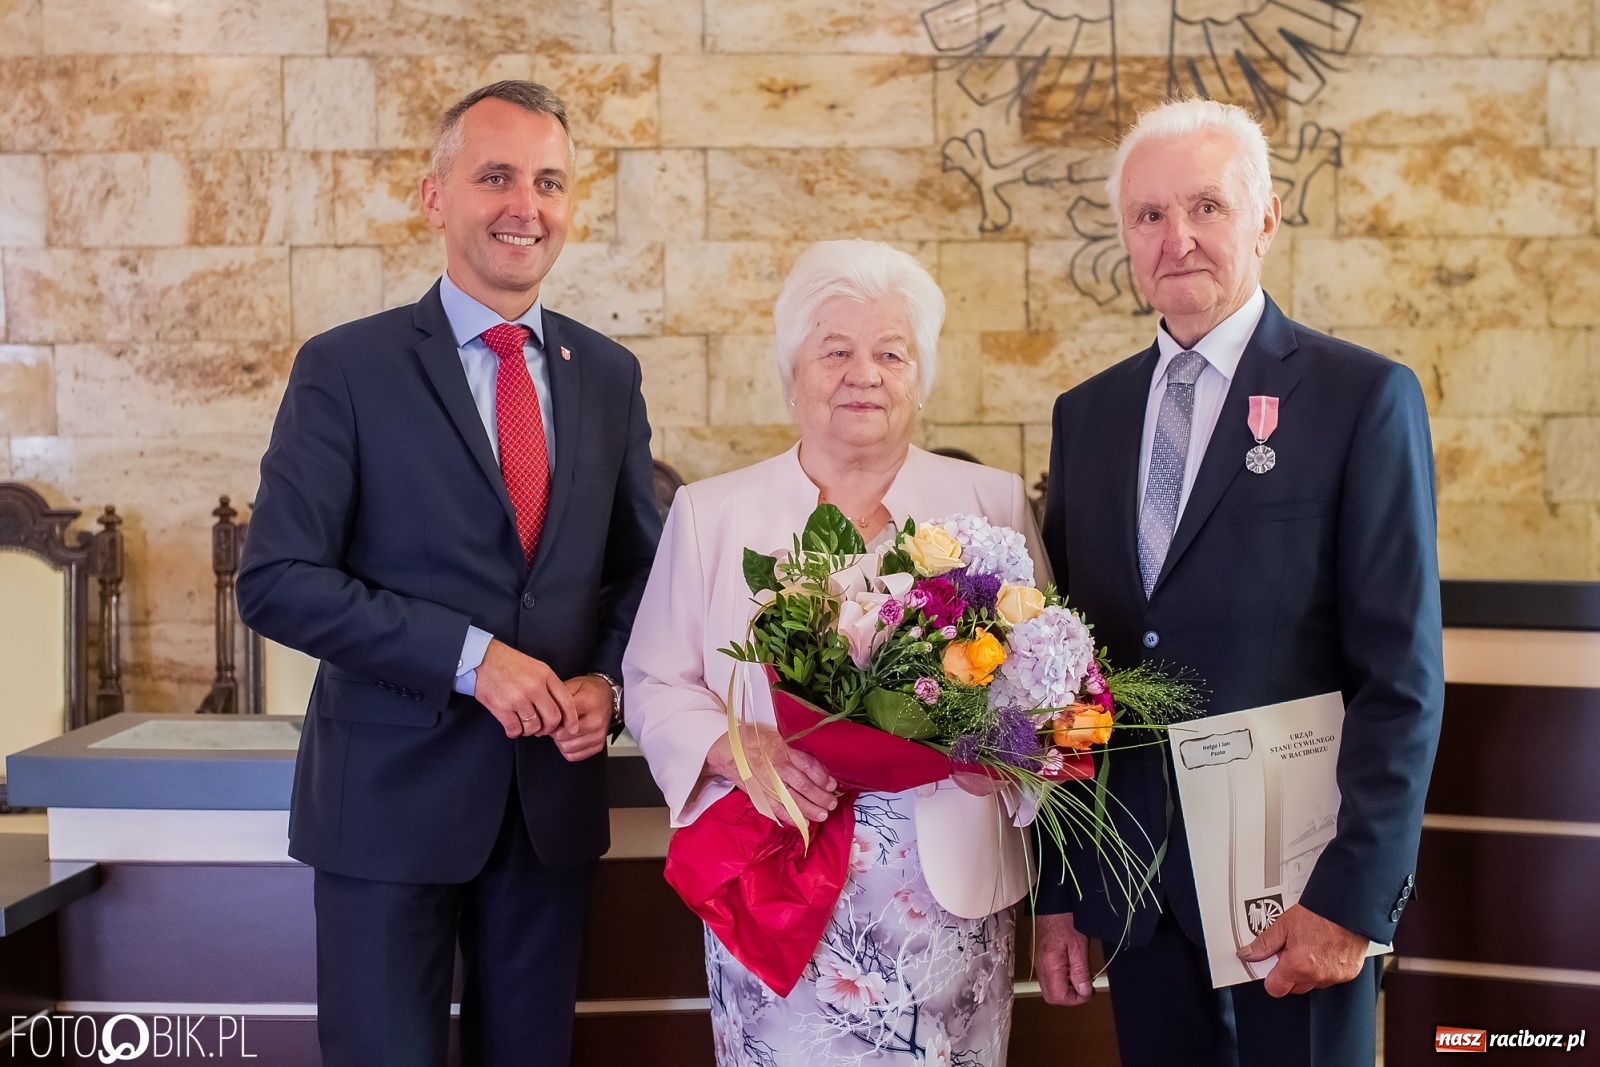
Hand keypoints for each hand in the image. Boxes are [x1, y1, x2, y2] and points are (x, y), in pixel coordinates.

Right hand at [473, 639, 576, 738]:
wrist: (483, 660)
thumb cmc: (510, 664)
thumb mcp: (537, 667)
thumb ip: (550, 685)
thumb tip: (561, 708)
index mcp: (546, 676)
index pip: (567, 702)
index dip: (571, 719)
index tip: (572, 729)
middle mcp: (535, 688)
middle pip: (553, 718)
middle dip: (550, 728)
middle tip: (544, 729)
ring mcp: (518, 699)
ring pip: (534, 727)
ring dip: (531, 730)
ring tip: (525, 724)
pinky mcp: (502, 709)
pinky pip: (515, 730)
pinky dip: (515, 732)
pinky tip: (513, 726)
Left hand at [550, 675, 612, 761]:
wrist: (607, 696)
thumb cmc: (588, 691)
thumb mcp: (572, 685)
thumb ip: (558, 699)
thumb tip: (544, 713)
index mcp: (588, 703)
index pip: (562, 719)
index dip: (550, 719)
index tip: (549, 717)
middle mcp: (596, 721)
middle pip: (562, 736)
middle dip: (553, 732)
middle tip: (555, 725)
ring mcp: (598, 735)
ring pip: (567, 748)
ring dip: (560, 742)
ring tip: (562, 731)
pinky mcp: (598, 745)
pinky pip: (574, 756)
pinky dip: (568, 750)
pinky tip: (569, 739)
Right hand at [703, 725, 838, 826]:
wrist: (728, 751)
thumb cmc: (755, 742)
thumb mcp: (777, 739)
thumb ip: (796, 752)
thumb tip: (819, 767)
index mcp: (781, 751)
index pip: (807, 766)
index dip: (822, 778)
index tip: (832, 785)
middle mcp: (775, 768)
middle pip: (803, 786)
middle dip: (820, 797)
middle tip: (832, 804)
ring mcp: (766, 783)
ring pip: (792, 800)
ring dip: (810, 809)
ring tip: (823, 815)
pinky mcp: (759, 795)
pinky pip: (777, 809)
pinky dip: (791, 817)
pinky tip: (804, 823)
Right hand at [1035, 911, 1094, 1005]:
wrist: (1052, 902)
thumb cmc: (1066, 920)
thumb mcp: (1079, 945)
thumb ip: (1080, 971)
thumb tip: (1084, 992)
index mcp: (1049, 965)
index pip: (1058, 997)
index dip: (1075, 999)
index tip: (1089, 991)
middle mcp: (1040, 967)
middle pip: (1052, 996)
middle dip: (1069, 996)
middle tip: (1085, 986)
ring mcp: (1038, 962)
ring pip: (1050, 988)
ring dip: (1066, 988)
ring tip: (1080, 974)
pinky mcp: (1040, 957)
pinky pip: (1049, 977)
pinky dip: (1061, 979)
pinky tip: (1072, 967)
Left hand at [1239, 903, 1368, 996]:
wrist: (1347, 909)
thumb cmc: (1319, 914)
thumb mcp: (1284, 925)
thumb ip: (1264, 944)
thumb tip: (1248, 954)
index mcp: (1297, 966)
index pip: (1275, 989)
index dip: (1270, 978)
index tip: (1271, 967)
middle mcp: (1316, 976)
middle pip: (1294, 988)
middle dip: (1288, 975)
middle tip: (1290, 953)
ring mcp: (1334, 977)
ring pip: (1313, 984)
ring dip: (1308, 973)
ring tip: (1309, 949)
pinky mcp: (1349, 974)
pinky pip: (1331, 978)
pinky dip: (1326, 969)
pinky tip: (1325, 951)